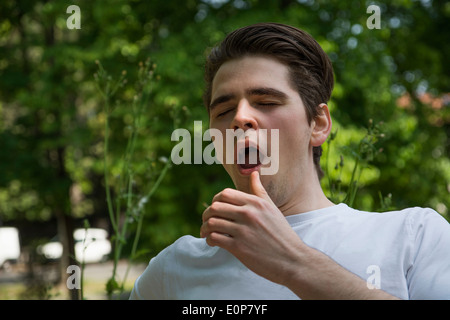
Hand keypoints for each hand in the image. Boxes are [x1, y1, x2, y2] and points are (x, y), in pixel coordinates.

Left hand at [200, 171, 304, 285]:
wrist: (292, 259)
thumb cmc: (282, 233)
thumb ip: (259, 191)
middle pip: (215, 207)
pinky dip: (209, 240)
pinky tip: (213, 242)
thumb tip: (254, 173)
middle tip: (206, 221)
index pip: (225, 194)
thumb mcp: (272, 208)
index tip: (215, 208)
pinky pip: (215, 238)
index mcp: (255, 203)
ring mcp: (243, 231)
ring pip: (212, 222)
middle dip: (206, 214)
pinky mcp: (239, 247)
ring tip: (206, 233)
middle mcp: (248, 214)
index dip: (216, 200)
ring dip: (205, 228)